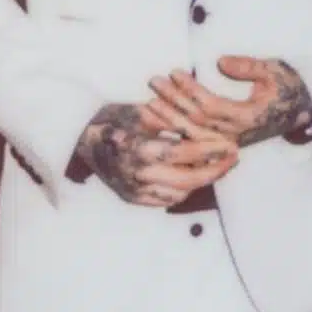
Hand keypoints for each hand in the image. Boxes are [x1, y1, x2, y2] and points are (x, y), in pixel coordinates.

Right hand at [74, 103, 237, 207]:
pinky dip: (184, 190)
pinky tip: (196, 177)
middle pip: (186, 180)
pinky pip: (165, 200)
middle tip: (233, 157)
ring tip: (220, 166)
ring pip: (179, 193)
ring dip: (202, 181)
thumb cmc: (108, 119)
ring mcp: (134, 191)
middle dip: (214, 170)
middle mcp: (136, 176)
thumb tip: (198, 123)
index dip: (208, 149)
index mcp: (137, 150)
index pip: (182, 153)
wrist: (78, 142)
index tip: (228, 143)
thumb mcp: (136, 111)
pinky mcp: (132, 199)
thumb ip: (165, 119)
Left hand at [146, 56, 311, 148]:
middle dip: (173, 102)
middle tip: (154, 81)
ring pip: (193, 135)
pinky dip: (177, 132)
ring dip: (170, 119)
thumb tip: (220, 63)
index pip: (210, 107)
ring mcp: (230, 142)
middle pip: (196, 122)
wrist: (304, 110)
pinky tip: (160, 123)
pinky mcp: (226, 143)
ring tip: (149, 102)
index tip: (174, 72)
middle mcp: (236, 135)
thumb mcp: (273, 70)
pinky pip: (197, 141)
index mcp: (248, 117)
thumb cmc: (288, 85)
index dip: (190, 91)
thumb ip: (248, 67)